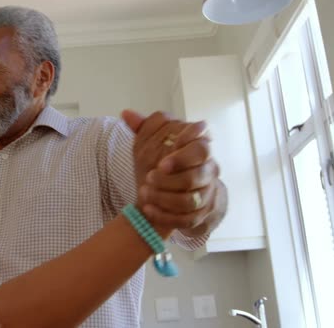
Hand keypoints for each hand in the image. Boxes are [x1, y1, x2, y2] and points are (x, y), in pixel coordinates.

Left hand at [122, 110, 223, 233]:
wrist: (174, 188)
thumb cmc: (164, 161)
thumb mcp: (154, 142)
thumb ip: (145, 128)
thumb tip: (126, 113)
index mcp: (199, 150)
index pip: (201, 148)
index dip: (183, 156)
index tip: (162, 162)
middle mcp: (208, 171)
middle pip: (197, 175)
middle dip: (171, 178)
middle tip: (150, 175)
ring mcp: (205, 194)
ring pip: (190, 200)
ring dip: (164, 197)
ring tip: (144, 192)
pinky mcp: (198, 215)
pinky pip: (185, 219)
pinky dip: (164, 215)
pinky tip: (148, 208)